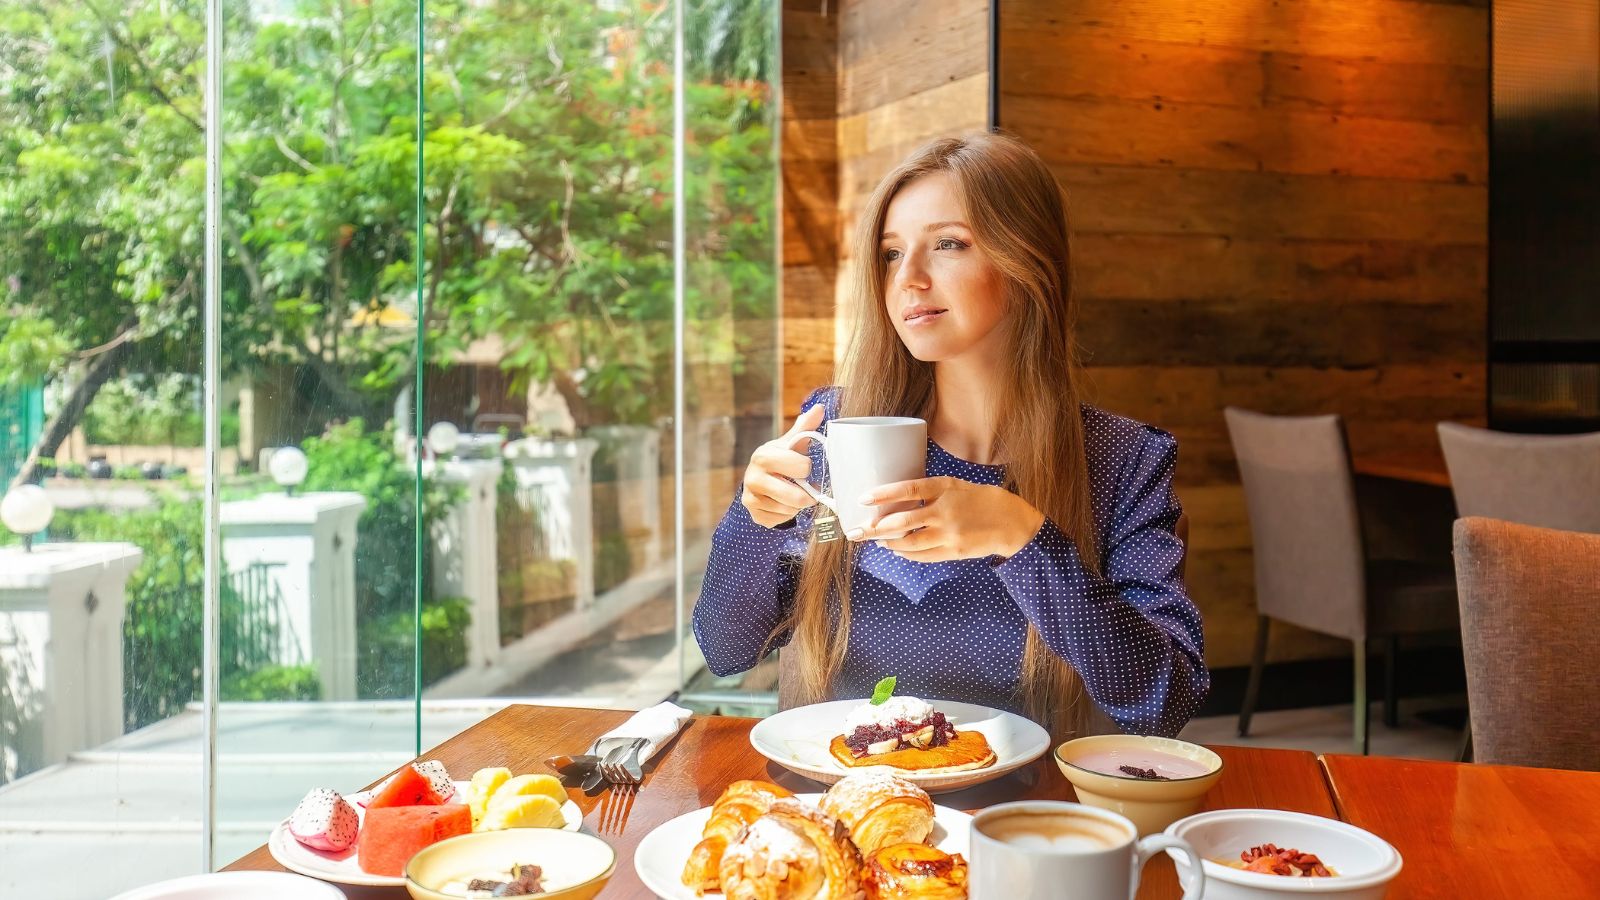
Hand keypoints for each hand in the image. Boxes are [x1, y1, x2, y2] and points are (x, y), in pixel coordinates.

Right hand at [740, 403, 825, 527]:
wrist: (756, 479)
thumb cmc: (780, 459)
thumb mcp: (790, 443)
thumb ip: (805, 427)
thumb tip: (820, 408)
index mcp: (763, 456)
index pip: (800, 466)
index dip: (807, 468)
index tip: (804, 467)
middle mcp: (752, 478)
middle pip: (796, 497)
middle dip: (807, 495)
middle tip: (807, 489)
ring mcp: (751, 498)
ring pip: (790, 511)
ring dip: (797, 505)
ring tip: (792, 493)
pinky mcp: (754, 515)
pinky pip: (781, 520)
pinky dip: (786, 515)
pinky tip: (782, 504)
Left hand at [850, 476, 1045, 561]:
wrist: (1013, 524)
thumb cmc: (985, 500)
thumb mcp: (959, 485)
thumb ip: (933, 490)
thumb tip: (903, 496)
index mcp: (946, 488)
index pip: (908, 489)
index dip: (883, 494)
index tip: (863, 498)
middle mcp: (945, 511)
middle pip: (902, 522)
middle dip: (874, 528)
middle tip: (857, 531)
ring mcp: (949, 534)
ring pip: (909, 542)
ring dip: (889, 543)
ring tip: (878, 541)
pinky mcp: (953, 552)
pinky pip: (923, 556)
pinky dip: (906, 554)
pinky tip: (898, 550)